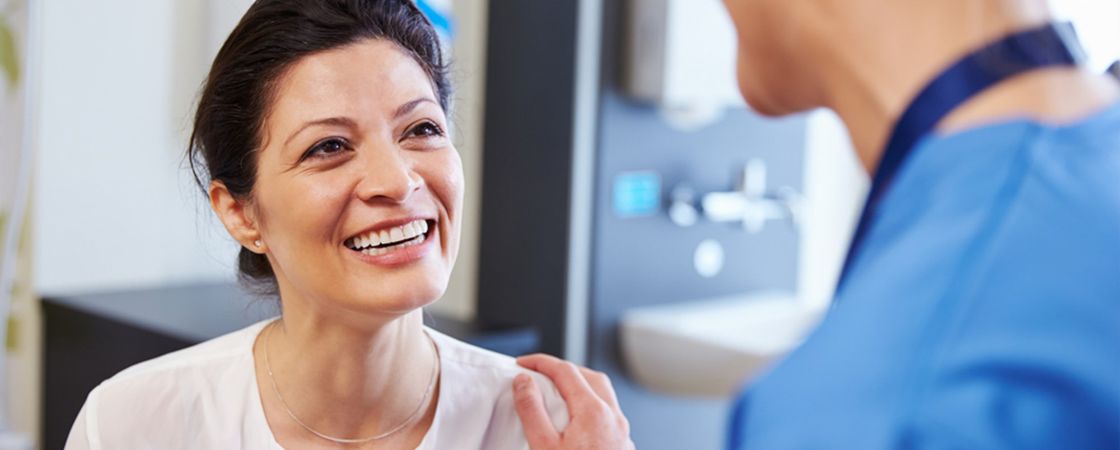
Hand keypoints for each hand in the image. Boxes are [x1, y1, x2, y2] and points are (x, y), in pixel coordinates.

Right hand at [513, 354, 635, 449]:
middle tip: (541, 374)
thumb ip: (532, 410)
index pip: (565, 371)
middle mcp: (613, 418)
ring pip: (604, 395)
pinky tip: (577, 423)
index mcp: (593, 413)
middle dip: (564, 370)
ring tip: (557, 396)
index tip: (523, 363)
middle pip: (590, 376)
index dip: (541, 362)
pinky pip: (609, 415)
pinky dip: (591, 408)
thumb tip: (524, 382)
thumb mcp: (543, 446)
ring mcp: (622, 433)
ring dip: (581, 387)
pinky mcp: (623, 446)